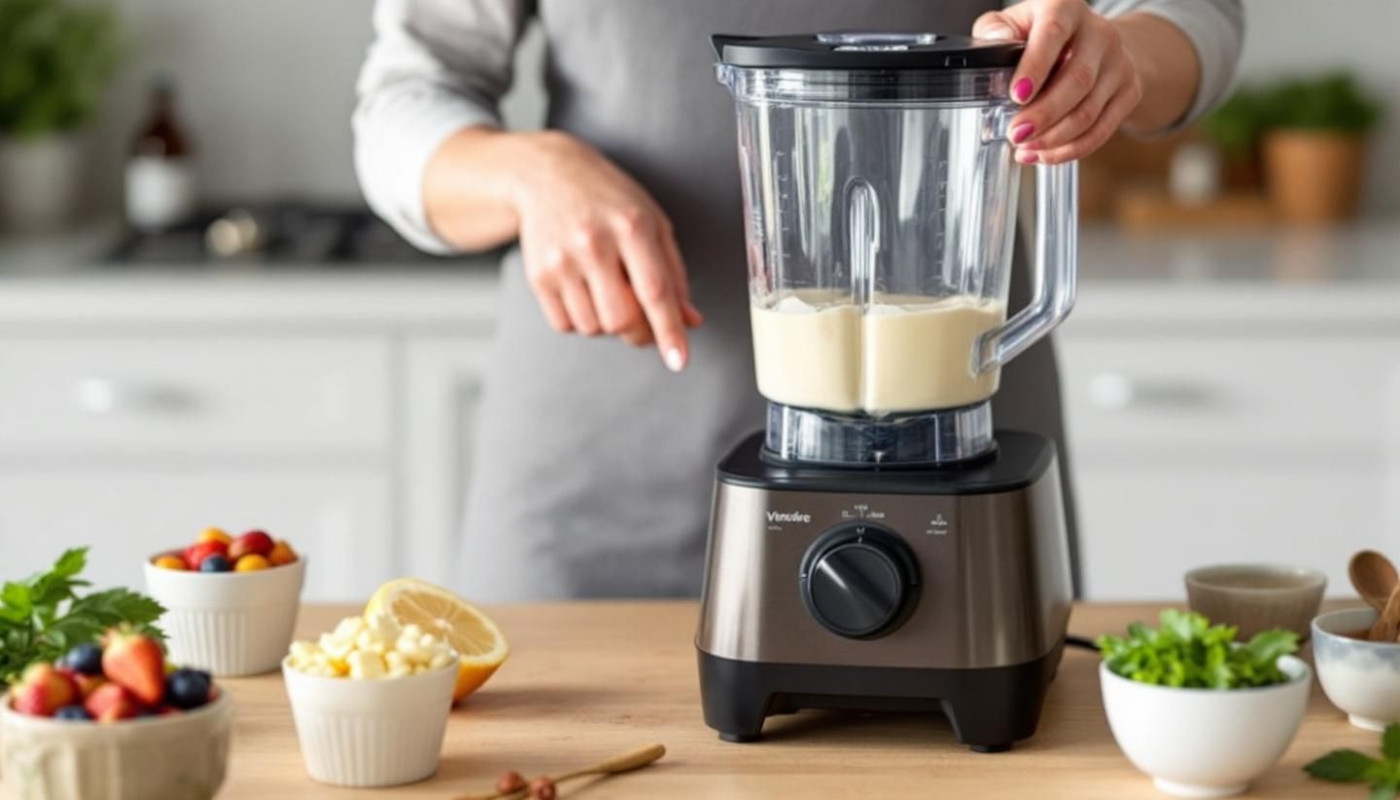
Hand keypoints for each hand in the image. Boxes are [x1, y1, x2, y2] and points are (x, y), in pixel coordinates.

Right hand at [513, 131, 702, 370]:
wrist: (548, 174)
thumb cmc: (609, 198)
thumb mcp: (652, 223)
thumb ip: (674, 273)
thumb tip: (689, 320)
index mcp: (631, 227)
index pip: (654, 291)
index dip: (669, 330)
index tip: (678, 360)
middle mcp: (593, 243)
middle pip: (621, 320)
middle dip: (638, 332)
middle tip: (644, 321)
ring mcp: (561, 261)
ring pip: (593, 328)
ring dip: (608, 323)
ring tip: (608, 290)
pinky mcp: (538, 275)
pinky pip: (566, 325)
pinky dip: (582, 320)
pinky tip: (585, 290)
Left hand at [974, 0, 1144, 164]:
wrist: (1095, 42)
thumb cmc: (1043, 35)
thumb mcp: (1015, 24)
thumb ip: (995, 30)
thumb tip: (994, 42)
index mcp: (1065, 8)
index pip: (1053, 33)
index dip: (1035, 66)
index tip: (1017, 95)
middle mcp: (1099, 32)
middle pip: (1077, 80)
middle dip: (1044, 114)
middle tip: (1016, 134)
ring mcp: (1118, 62)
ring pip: (1089, 111)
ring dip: (1055, 138)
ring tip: (1025, 149)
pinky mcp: (1129, 91)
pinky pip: (1102, 129)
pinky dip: (1071, 149)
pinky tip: (1045, 155)